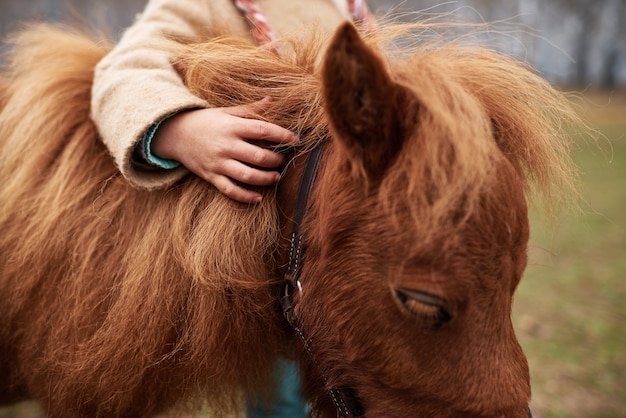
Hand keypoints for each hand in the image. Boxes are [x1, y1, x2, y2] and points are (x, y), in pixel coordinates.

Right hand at [151, 97, 297, 202]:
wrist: (175, 133)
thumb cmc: (207, 121)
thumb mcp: (227, 111)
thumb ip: (251, 109)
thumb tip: (272, 100)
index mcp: (232, 126)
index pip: (262, 130)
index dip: (281, 135)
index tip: (295, 140)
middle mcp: (226, 145)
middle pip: (258, 156)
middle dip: (276, 160)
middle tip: (284, 160)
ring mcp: (218, 163)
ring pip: (247, 175)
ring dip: (265, 178)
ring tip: (276, 177)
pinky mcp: (211, 176)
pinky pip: (230, 190)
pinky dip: (245, 196)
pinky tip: (258, 198)